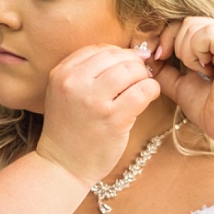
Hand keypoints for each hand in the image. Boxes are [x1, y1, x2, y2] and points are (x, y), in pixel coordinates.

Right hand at [37, 44, 160, 187]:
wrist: (63, 164)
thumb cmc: (70, 129)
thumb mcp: (66, 93)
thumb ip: (87, 73)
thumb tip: (129, 55)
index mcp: (62, 73)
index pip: (97, 49)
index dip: (118, 53)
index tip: (127, 64)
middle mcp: (74, 83)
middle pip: (116, 56)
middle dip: (133, 63)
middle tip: (140, 75)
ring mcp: (94, 101)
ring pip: (130, 70)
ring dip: (143, 75)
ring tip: (143, 86)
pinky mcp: (112, 119)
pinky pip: (141, 92)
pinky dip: (151, 89)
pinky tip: (149, 95)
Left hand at [150, 16, 213, 154]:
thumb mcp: (181, 86)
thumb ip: (165, 71)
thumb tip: (146, 56)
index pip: (185, 24)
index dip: (167, 38)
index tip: (160, 58)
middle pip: (187, 21)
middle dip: (173, 43)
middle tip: (184, 68)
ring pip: (193, 25)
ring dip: (186, 50)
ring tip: (198, 71)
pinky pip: (205, 33)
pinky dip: (196, 51)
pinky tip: (205, 70)